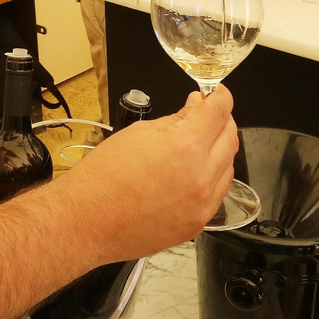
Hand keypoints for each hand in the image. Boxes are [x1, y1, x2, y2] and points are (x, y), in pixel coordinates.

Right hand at [63, 86, 237, 262]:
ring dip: (220, 151)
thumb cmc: (103, 178)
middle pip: (230, 138)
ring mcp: (202, 204)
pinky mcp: (197, 224)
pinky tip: (195, 173)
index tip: (218, 94)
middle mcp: (201, 176)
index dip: (220, 97)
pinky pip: (217, 195)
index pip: (218, 112)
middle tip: (210, 115)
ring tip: (201, 145)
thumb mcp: (139, 133)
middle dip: (223, 121)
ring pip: (228, 168)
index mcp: (185, 145)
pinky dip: (213, 179)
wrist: (88, 220)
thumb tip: (195, 108)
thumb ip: (175, 120)